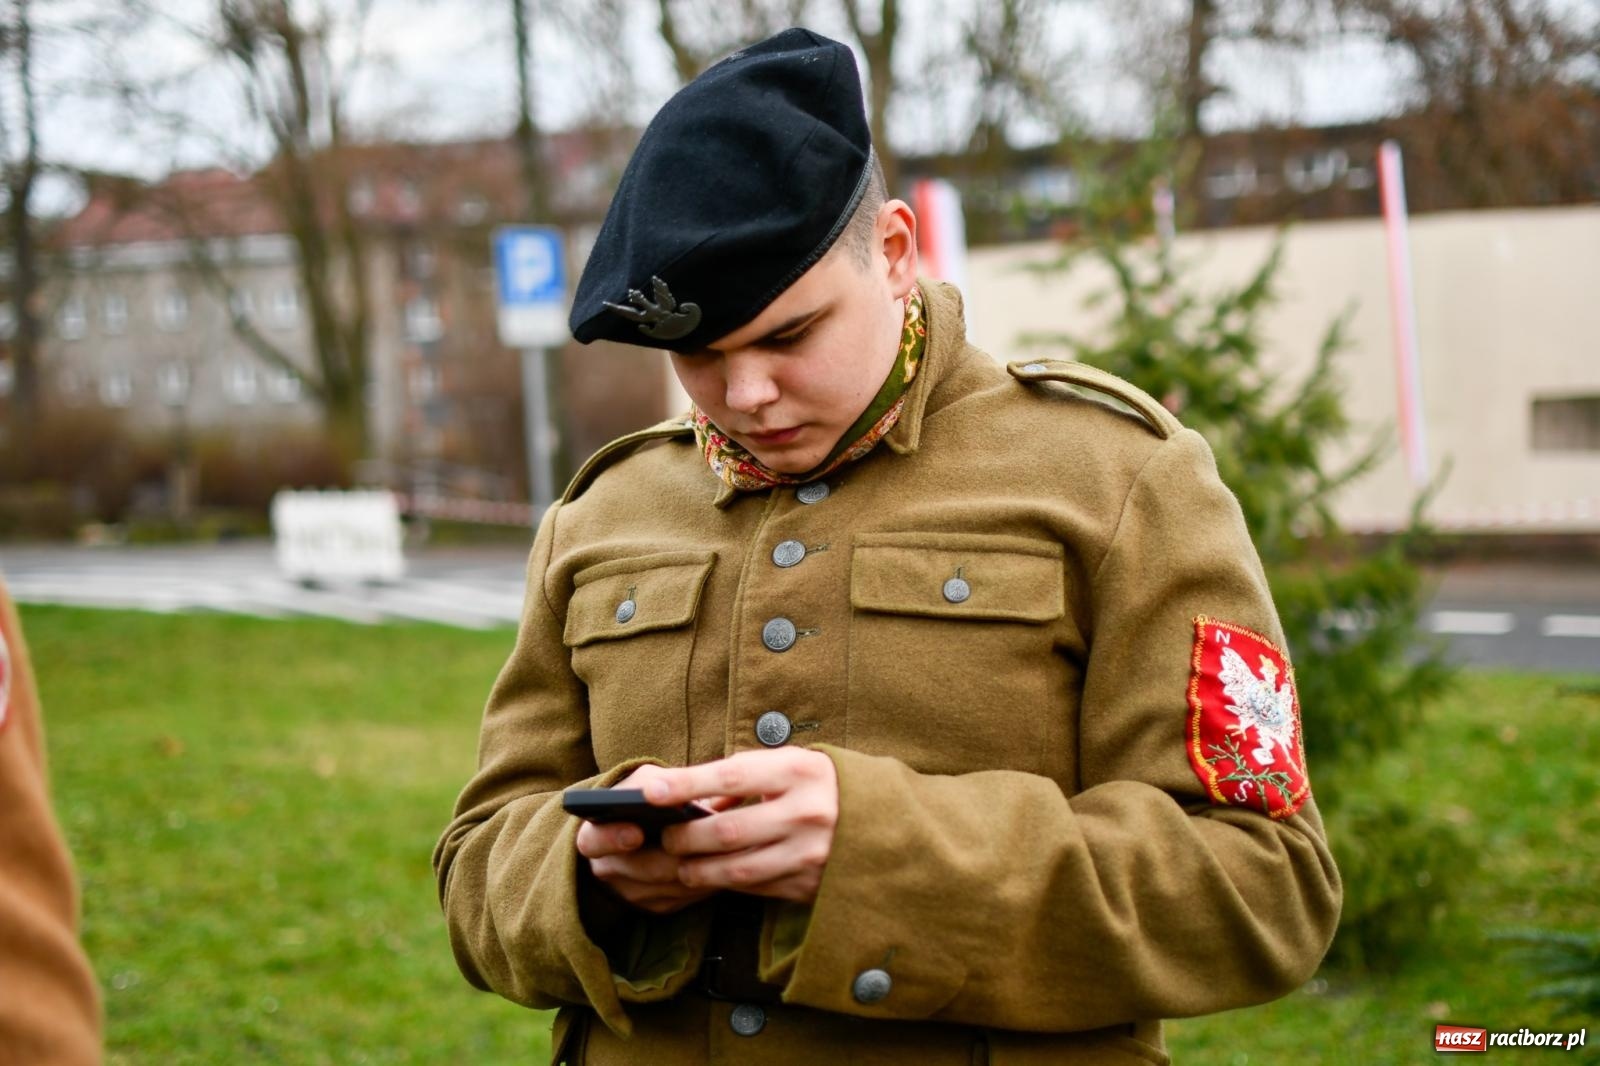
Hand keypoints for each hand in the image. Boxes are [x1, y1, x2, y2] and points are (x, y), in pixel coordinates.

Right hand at [576, 764, 738, 914]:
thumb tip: (682, 790)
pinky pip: (684, 899)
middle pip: (643, 869)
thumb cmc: (648, 796)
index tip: (636, 833)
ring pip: (669, 886)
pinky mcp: (658, 906)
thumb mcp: (647, 782)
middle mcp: (608, 869)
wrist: (651, 823)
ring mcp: (632, 893)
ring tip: (725, 850)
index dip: (613, 838)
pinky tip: (723, 863)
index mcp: (594, 836)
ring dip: (698, 868)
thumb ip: (659, 783)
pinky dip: (705, 881)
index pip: (593, 841)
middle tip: (702, 843)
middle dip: (674, 856)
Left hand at [652, 748, 837, 904]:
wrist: (884, 824)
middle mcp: (807, 813)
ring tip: (680, 864)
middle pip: (728, 831)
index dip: (686, 784)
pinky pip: (756, 889)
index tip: (650, 790)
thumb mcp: (789, 766)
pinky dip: (727, 883)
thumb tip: (691, 800)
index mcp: (800, 771)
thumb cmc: (821, 785)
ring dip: (698, 870)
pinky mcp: (809, 886)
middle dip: (685, 838)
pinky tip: (712, 876)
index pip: (730, 777)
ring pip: (737, 869)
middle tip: (664, 837)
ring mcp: (810, 854)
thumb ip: (743, 777)